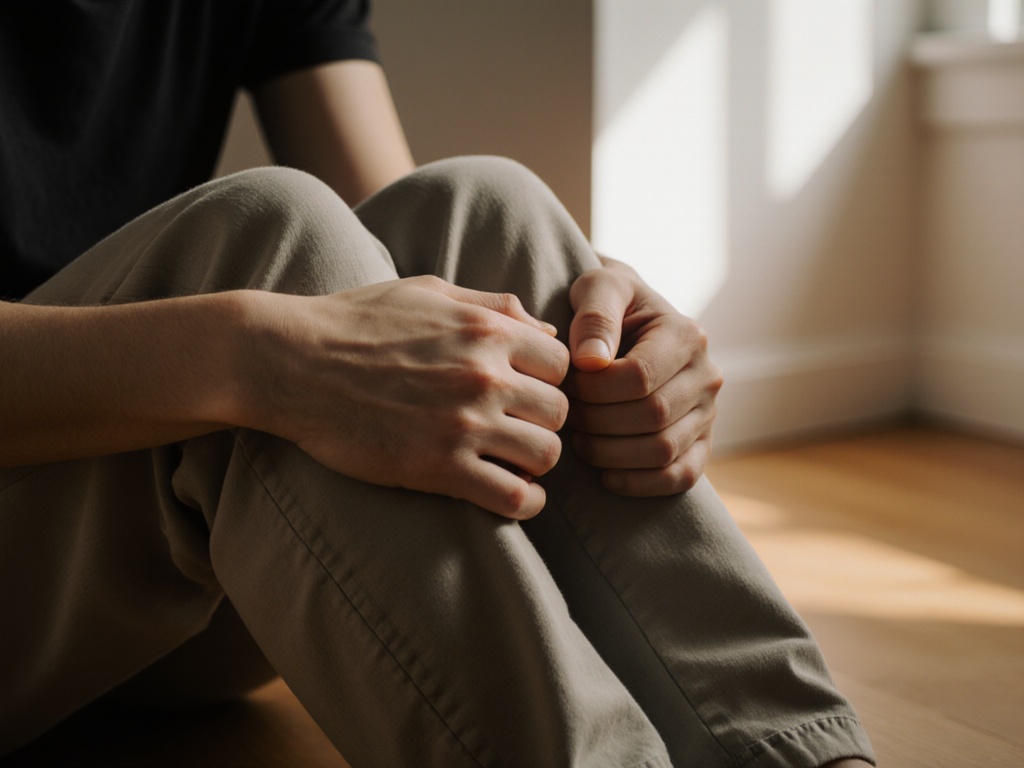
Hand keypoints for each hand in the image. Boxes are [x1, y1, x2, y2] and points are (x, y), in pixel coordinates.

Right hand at [240, 276, 569, 518]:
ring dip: (536, 462)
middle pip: (561, 412)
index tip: (524, 393)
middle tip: (517, 430)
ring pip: (547, 455)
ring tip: (511, 462)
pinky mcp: (439, 468)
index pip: (562, 365)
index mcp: (486, 330)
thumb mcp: (429, 293)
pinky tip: (510, 494)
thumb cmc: (356, 322)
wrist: (291, 363)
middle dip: (544, 423)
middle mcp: (484, 376)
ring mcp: (463, 424)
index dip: (548, 381)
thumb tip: (547, 330)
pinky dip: (525, 502)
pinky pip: (516, 497)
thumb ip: (493, 306)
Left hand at [565, 258, 721, 495]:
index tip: (566, 384)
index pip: (640, 378)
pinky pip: (680, 477)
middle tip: (566, 417)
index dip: (594, 390)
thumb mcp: (597, 288)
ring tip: (579, 440)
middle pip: (652, 416)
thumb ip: (595, 316)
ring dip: (611, 454)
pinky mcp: (701, 444)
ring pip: (663, 450)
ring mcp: (708, 413)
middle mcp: (707, 375)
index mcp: (687, 335)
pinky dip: (641, 484)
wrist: (625, 319)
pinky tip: (605, 475)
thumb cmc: (606, 303)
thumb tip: (592, 361)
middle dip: (598, 422)